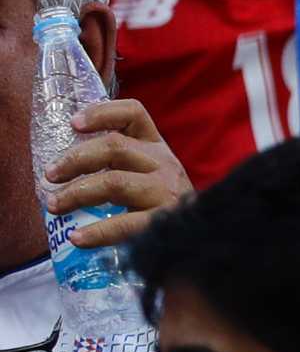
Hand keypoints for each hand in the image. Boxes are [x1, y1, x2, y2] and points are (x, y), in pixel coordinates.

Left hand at [47, 100, 191, 249]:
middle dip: (75, 159)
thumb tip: (59, 169)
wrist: (197, 235)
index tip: (73, 124)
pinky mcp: (163, 221)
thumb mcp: (145, 174)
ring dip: (77, 193)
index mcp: (155, 146)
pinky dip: (96, 232)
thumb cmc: (159, 204)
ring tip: (54, 206)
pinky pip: (124, 224)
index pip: (133, 114)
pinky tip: (77, 238)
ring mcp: (165, 191)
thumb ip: (115, 164)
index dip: (102, 113)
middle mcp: (163, 163)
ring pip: (115, 182)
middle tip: (50, 176)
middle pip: (115, 146)